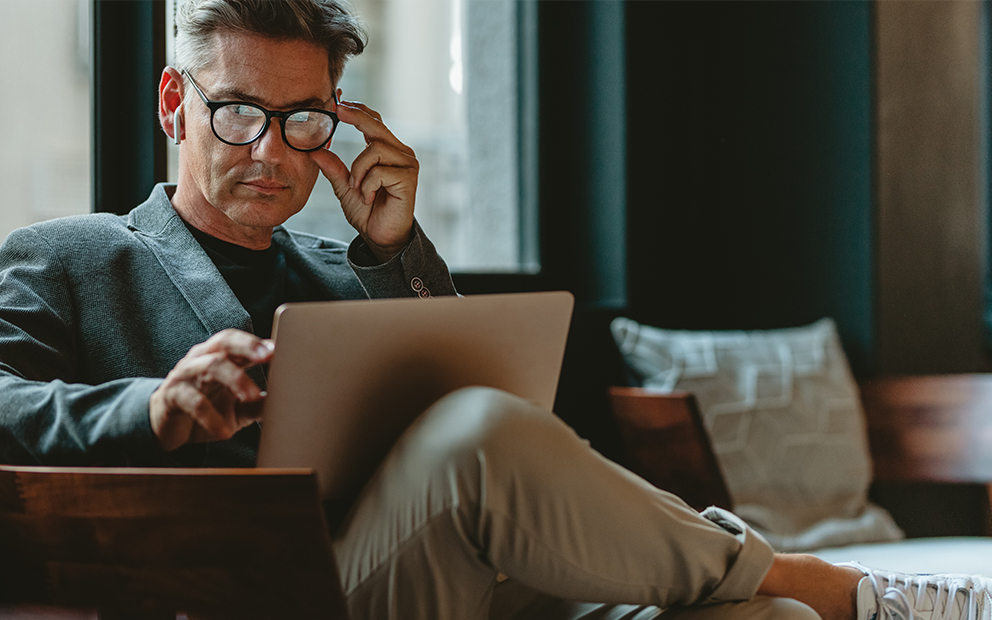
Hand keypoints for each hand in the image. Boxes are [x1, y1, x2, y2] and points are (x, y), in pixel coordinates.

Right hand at [149, 329, 273, 451]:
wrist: (167, 427)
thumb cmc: (208, 410)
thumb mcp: (239, 410)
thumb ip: (259, 405)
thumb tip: (287, 405)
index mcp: (221, 357)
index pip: (238, 342)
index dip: (257, 343)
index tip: (279, 349)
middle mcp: (202, 359)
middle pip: (223, 343)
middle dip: (246, 346)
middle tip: (267, 355)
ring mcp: (185, 374)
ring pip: (210, 366)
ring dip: (234, 379)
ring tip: (252, 396)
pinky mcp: (171, 396)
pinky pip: (192, 400)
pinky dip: (211, 416)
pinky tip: (225, 432)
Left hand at [309, 99, 417, 262]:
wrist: (381, 237)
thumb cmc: (368, 212)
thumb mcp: (345, 187)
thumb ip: (333, 168)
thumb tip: (314, 150)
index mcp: (387, 151)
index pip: (374, 122)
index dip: (358, 111)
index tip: (338, 103)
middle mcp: (400, 153)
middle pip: (377, 126)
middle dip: (356, 117)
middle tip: (338, 110)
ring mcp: (407, 165)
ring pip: (375, 149)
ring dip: (359, 170)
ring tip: (358, 188)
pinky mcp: (409, 179)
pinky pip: (379, 172)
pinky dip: (367, 185)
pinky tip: (369, 198)